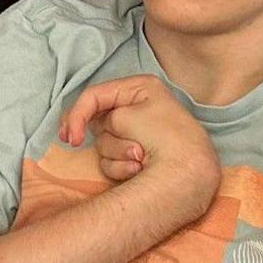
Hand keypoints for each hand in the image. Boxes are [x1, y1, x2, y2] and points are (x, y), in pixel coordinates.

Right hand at [58, 75, 218, 207]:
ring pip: (106, 146)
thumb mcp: (127, 117)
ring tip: (141, 159)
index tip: (72, 139)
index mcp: (140, 88)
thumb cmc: (164, 137)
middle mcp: (139, 108)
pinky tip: (140, 170)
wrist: (191, 174)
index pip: (95, 96)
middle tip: (110, 149)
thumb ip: (104, 118)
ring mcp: (139, 134)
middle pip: (98, 123)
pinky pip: (115, 162)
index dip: (77, 115)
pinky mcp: (138, 157)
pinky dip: (124, 168)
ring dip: (119, 155)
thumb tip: (102, 130)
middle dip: (108, 141)